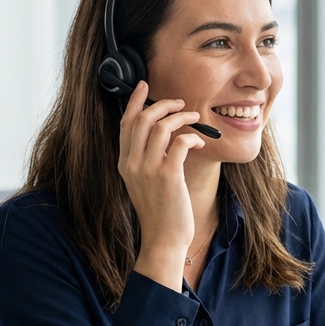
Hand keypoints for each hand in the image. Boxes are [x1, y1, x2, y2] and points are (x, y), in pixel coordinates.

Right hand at [118, 81, 205, 289]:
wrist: (163, 240)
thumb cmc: (159, 213)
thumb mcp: (144, 183)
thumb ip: (146, 160)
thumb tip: (161, 136)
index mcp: (124, 163)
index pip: (125, 123)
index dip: (135, 101)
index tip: (144, 85)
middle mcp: (132, 164)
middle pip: (141, 119)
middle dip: (162, 105)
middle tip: (180, 103)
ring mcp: (148, 169)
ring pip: (160, 126)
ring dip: (181, 117)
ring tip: (194, 118)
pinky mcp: (168, 175)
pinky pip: (179, 142)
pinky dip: (191, 136)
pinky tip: (199, 142)